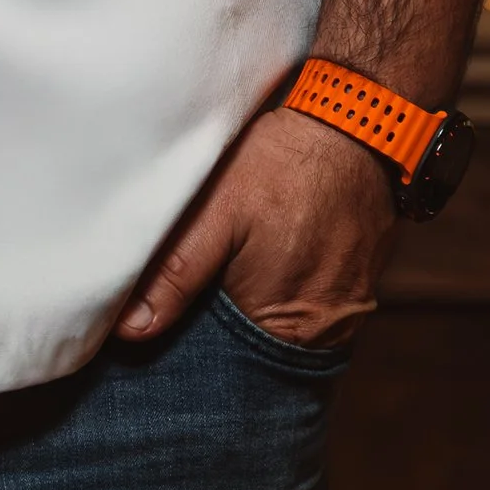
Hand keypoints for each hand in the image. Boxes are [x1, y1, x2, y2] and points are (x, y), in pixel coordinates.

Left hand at [119, 103, 394, 353]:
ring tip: (224, 279)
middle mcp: (330, 331)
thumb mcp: (217, 214)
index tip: (167, 335)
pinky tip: (261, 262)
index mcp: (291, 326)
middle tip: (188, 302)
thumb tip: (131, 328)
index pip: (230, 367)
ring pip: (282, 326)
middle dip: (221, 333)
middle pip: (258, 350)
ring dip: (251, 309)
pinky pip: (309, 303)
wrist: (358, 121)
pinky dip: (280, 291)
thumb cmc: (285, 165)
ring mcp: (351, 308)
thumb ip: (175, 274)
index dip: (195, 350)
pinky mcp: (358, 282)